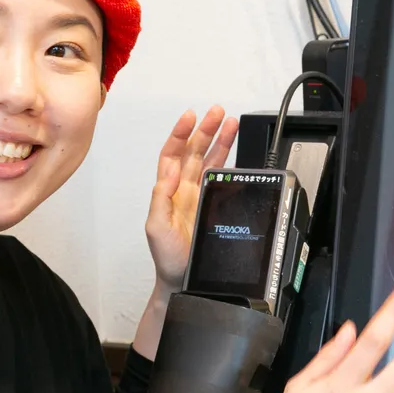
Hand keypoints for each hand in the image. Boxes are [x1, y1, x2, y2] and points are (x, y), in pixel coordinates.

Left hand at [146, 106, 238, 292]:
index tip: (190, 117)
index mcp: (168, 190)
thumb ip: (160, 197)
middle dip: (205, 130)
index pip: (172, 154)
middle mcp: (184, 190)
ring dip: (220, 141)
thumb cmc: (167, 257)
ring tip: (231, 123)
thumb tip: (168, 170)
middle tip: (218, 112)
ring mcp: (200, 196)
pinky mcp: (215, 206)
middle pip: (194, 151)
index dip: (180, 134)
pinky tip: (237, 153)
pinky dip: (230, 163)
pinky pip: (222, 179)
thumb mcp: (156, 227)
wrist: (184, 279)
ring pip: (210, 161)